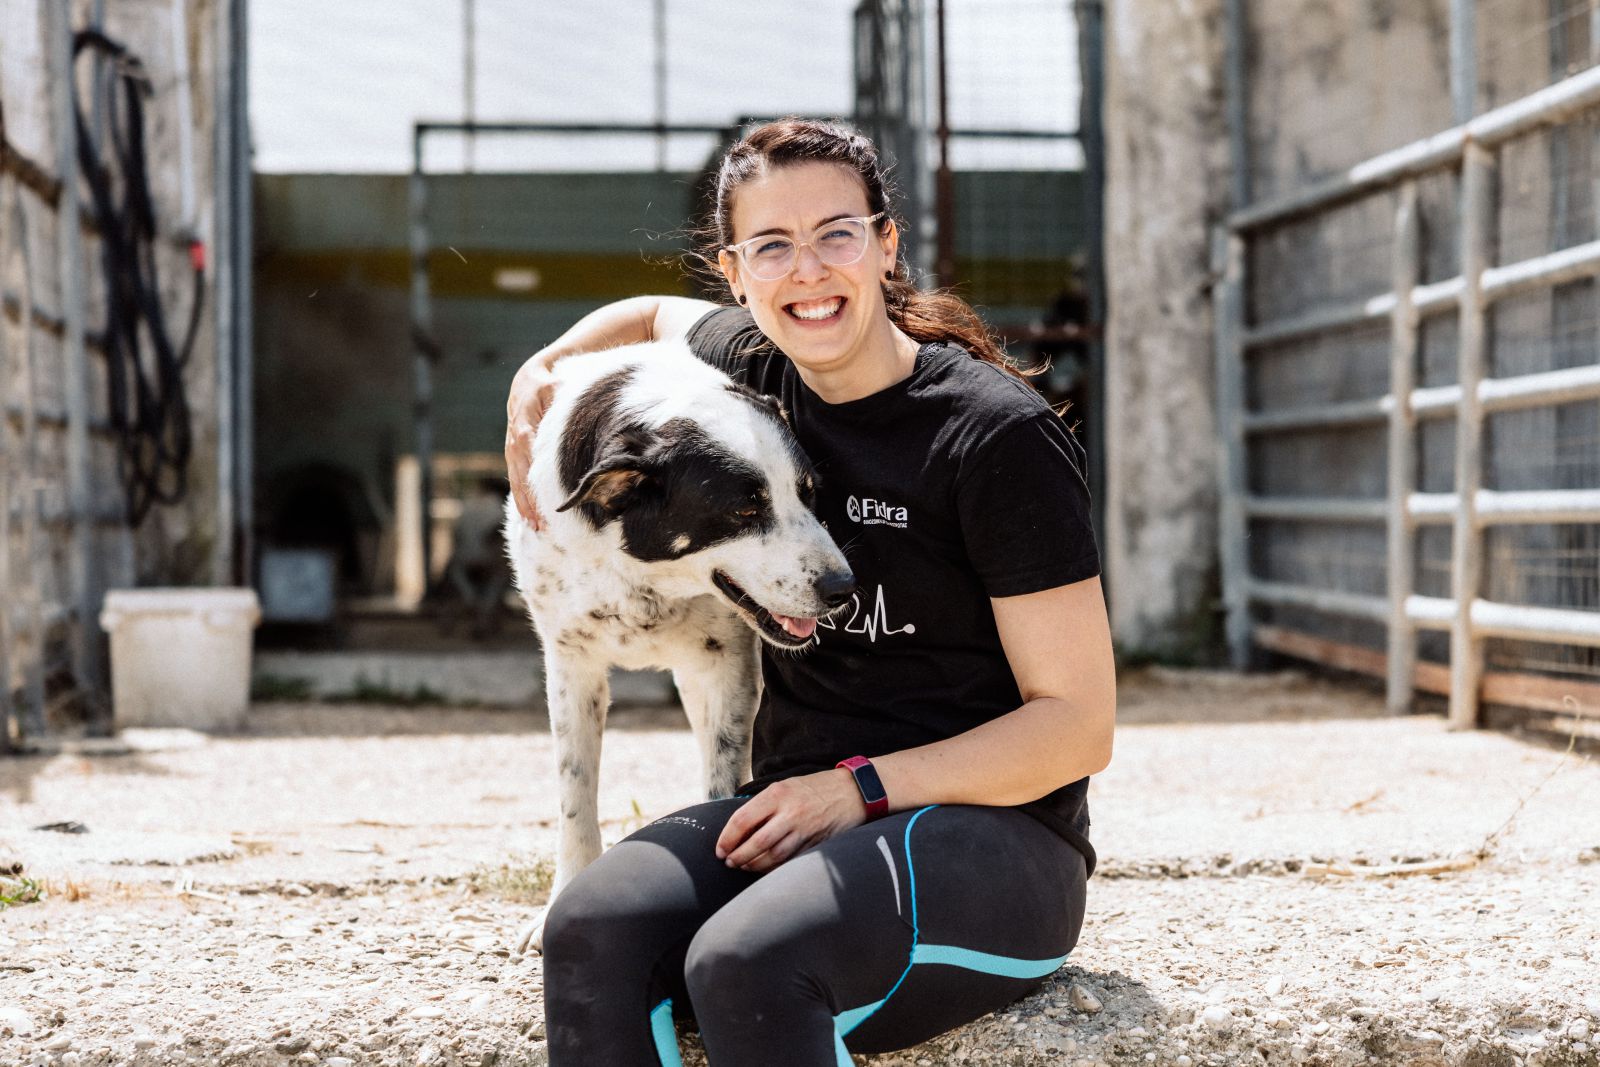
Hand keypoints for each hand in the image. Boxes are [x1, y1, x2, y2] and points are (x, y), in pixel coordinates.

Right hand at [505, 354, 559, 528]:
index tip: (546, 499)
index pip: (530, 457)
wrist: (527, 380)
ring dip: (525, 505)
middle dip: (531, 501)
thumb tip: (572, 410)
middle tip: (543, 524)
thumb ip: (560, 397)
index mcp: (524, 425)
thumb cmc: (546, 383)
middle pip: (521, 476)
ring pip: (517, 481)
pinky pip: (516, 479)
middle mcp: (515, 440)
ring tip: (536, 527)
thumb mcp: (554, 385)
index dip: (536, 480)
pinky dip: (521, 498)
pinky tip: (529, 517)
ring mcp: (512, 448)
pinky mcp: (514, 453)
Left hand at [715, 769, 868, 873]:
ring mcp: (804, 829)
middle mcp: (790, 812)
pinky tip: (765, 869)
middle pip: (756, 842)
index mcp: (777, 794)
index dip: (727, 838)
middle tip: (730, 862)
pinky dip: (774, 868)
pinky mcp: (815, 843)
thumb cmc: (815, 788)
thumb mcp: (786, 786)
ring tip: (744, 866)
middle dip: (739, 856)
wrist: (853, 791)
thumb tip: (738, 826)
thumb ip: (764, 804)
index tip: (720, 849)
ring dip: (754, 865)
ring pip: (773, 856)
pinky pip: (790, 861)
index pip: (743, 820)